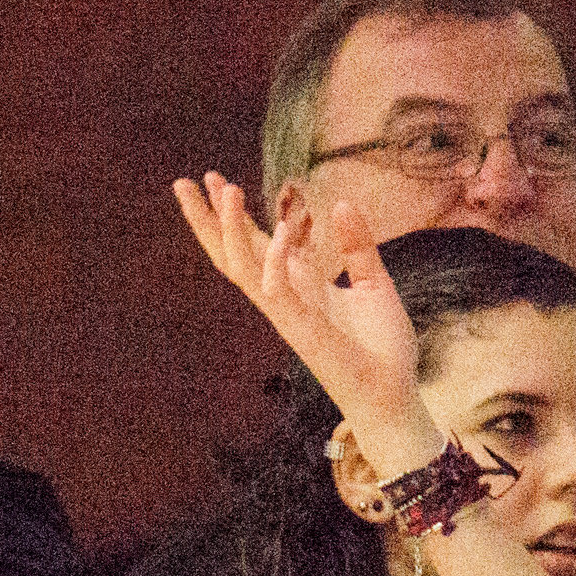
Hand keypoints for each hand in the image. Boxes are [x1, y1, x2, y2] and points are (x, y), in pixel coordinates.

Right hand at [171, 172, 439, 473]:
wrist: (393, 395)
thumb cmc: (381, 348)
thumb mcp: (372, 283)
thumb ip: (357, 245)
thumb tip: (341, 202)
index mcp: (296, 287)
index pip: (253, 244)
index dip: (233, 214)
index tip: (216, 179)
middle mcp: (282, 299)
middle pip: (231, 255)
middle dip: (206, 221)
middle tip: (182, 182)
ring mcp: (288, 315)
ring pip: (243, 269)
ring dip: (230, 230)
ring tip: (225, 188)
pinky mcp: (304, 331)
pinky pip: (279, 294)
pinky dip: (275, 263)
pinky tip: (276, 231)